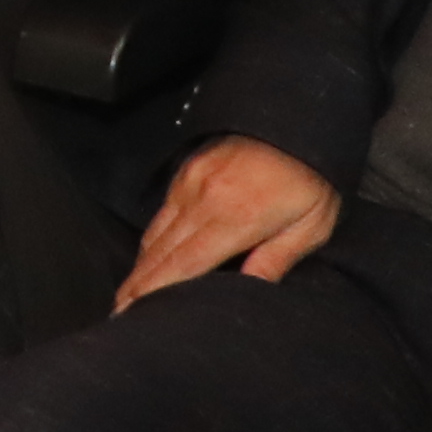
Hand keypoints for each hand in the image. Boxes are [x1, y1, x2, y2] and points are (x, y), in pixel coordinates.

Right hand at [114, 136, 340, 307]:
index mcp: (234, 218)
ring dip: (141, 266)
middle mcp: (203, 200)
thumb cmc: (313, 175)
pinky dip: (153, 240)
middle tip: (118, 314)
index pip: (181, 266)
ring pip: (155, 234)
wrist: (299, 116)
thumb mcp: (312, 224)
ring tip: (129, 294)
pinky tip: (152, 258)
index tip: (129, 314)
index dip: (152, 293)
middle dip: (135, 287)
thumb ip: (276, 260)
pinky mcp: (189, 170)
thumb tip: (247, 291)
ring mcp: (191, 182)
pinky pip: (162, 213)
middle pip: (158, 254)